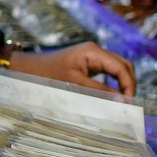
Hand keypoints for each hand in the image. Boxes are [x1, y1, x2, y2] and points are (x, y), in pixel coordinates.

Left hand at [8, 42, 135, 97]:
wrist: (26, 68)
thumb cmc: (48, 74)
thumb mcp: (75, 84)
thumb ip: (100, 92)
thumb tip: (123, 102)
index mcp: (93, 52)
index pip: (122, 67)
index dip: (129, 85)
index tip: (129, 104)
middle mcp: (95, 51)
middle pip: (123, 65)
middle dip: (128, 84)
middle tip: (128, 105)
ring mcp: (92, 56)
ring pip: (117, 69)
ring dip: (122, 84)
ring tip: (122, 103)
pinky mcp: (87, 63)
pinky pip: (107, 72)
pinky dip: (113, 84)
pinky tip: (112, 97)